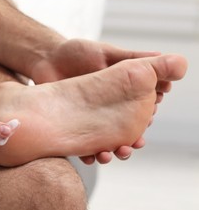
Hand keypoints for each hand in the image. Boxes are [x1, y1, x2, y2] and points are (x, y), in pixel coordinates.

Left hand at [30, 39, 161, 163]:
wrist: (44, 58)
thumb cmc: (76, 52)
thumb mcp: (107, 53)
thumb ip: (133, 58)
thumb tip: (166, 60)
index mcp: (120, 92)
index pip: (140, 109)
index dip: (146, 116)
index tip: (149, 120)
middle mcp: (107, 109)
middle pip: (125, 130)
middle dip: (132, 139)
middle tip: (135, 144)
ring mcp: (89, 119)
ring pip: (106, 141)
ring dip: (112, 151)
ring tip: (111, 154)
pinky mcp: (72, 127)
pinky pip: (81, 145)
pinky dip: (88, 154)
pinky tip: (90, 157)